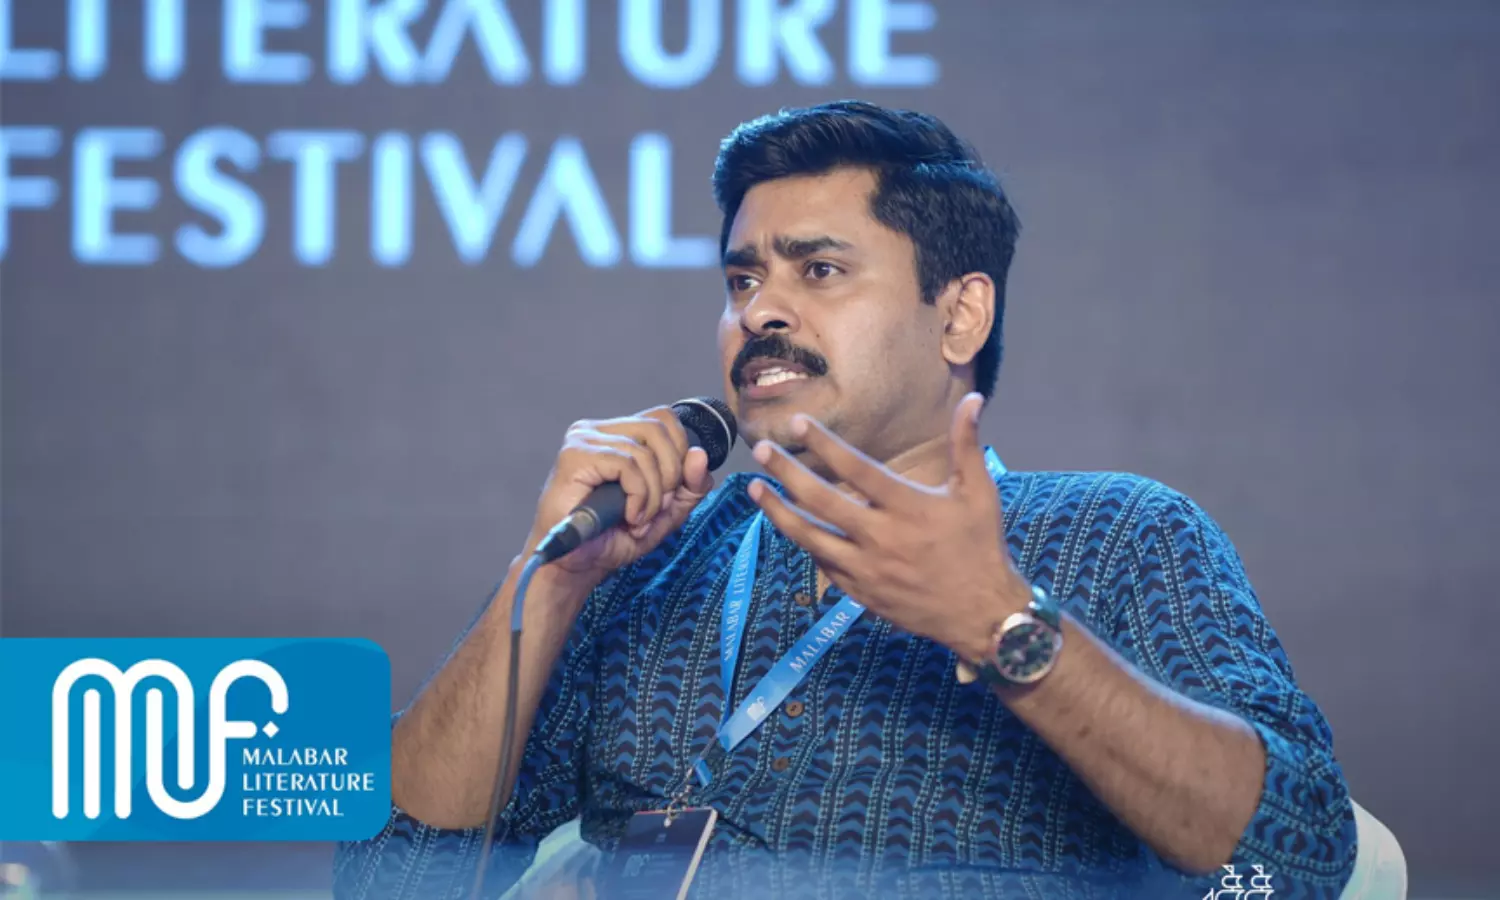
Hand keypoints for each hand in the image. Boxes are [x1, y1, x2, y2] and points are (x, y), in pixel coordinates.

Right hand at [527, 406, 715, 584]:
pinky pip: (627, 465)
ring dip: (653, 495)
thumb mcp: (665, 513)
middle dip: (671, 475)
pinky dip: (639, 496)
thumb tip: (700, 456)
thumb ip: (689, 487)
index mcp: (617, 434)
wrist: (574, 565)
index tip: (672, 491)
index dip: (680, 453)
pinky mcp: (575, 456)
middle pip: (659, 428)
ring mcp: (584, 439)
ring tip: (638, 519)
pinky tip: (629, 516)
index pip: (663, 419)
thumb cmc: (611, 538)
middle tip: (656, 509)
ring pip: (645, 451)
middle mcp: (598, 430)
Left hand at [747, 393, 1029, 661]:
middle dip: (786, 472)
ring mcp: (866, 568)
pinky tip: (789, 524)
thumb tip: (974, 399)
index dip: (824, 443)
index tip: (796, 423)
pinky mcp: (860, 592)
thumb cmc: (980, 547)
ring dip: (778, 510)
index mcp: (908, 507)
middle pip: (821, 500)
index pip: (856, 468)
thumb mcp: (979, 493)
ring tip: (754, 488)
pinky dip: (804, 542)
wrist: (981, 615)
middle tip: (760, 450)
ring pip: (810, 536)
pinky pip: (822, 563)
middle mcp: (881, 537)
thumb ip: (967, 444)